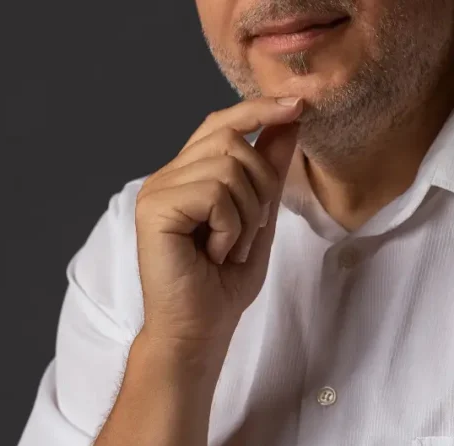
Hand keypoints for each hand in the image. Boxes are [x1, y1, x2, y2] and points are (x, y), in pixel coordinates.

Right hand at [133, 96, 301, 354]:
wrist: (199, 332)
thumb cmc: (222, 285)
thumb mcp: (260, 219)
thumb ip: (270, 171)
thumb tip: (290, 120)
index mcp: (189, 175)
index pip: (221, 124)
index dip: (258, 109)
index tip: (299, 105)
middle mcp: (168, 176)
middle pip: (231, 139)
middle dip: (260, 186)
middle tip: (249, 233)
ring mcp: (157, 190)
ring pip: (227, 165)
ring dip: (245, 214)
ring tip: (228, 248)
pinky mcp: (154, 208)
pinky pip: (214, 192)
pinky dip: (230, 227)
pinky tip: (215, 254)